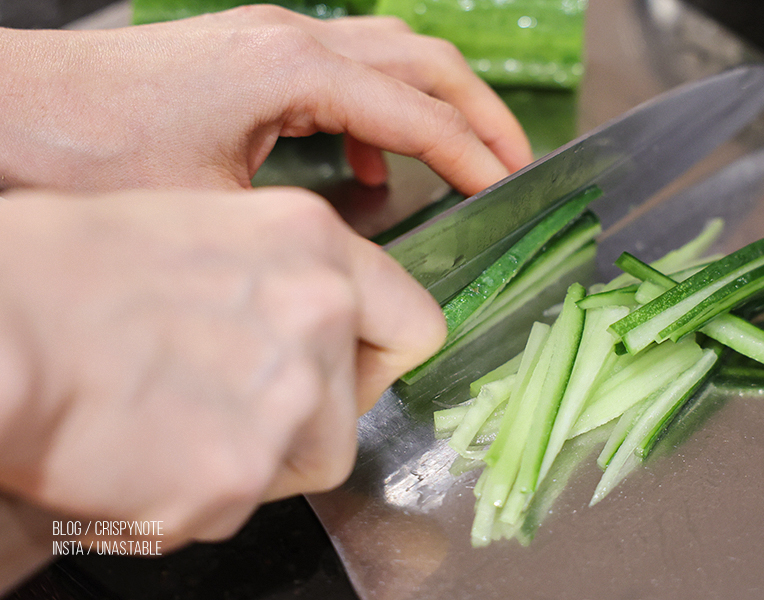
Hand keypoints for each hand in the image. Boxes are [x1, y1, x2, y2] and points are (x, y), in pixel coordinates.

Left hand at [0, 7, 530, 194]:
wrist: (12, 107)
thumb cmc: (90, 152)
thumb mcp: (211, 206)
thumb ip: (299, 223)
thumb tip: (358, 254)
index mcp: (296, 69)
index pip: (418, 112)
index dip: (474, 155)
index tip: (513, 189)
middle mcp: (295, 37)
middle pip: (425, 61)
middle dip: (479, 113)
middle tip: (517, 162)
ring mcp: (275, 37)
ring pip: (391, 56)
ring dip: (435, 107)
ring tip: (465, 161)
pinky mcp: (254, 53)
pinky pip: (346, 74)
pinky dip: (377, 118)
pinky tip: (370, 169)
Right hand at [0, 187, 445, 547]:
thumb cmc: (61, 269)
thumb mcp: (197, 229)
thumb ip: (275, 278)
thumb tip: (297, 321)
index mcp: (311, 243)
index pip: (412, 323)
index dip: (380, 359)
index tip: (352, 372)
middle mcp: (318, 315)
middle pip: (356, 407)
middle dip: (306, 419)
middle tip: (231, 404)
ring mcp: (288, 399)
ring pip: (309, 461)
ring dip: (253, 458)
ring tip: (172, 426)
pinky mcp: (237, 474)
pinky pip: (238, 504)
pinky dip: (194, 494)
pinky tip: (142, 453)